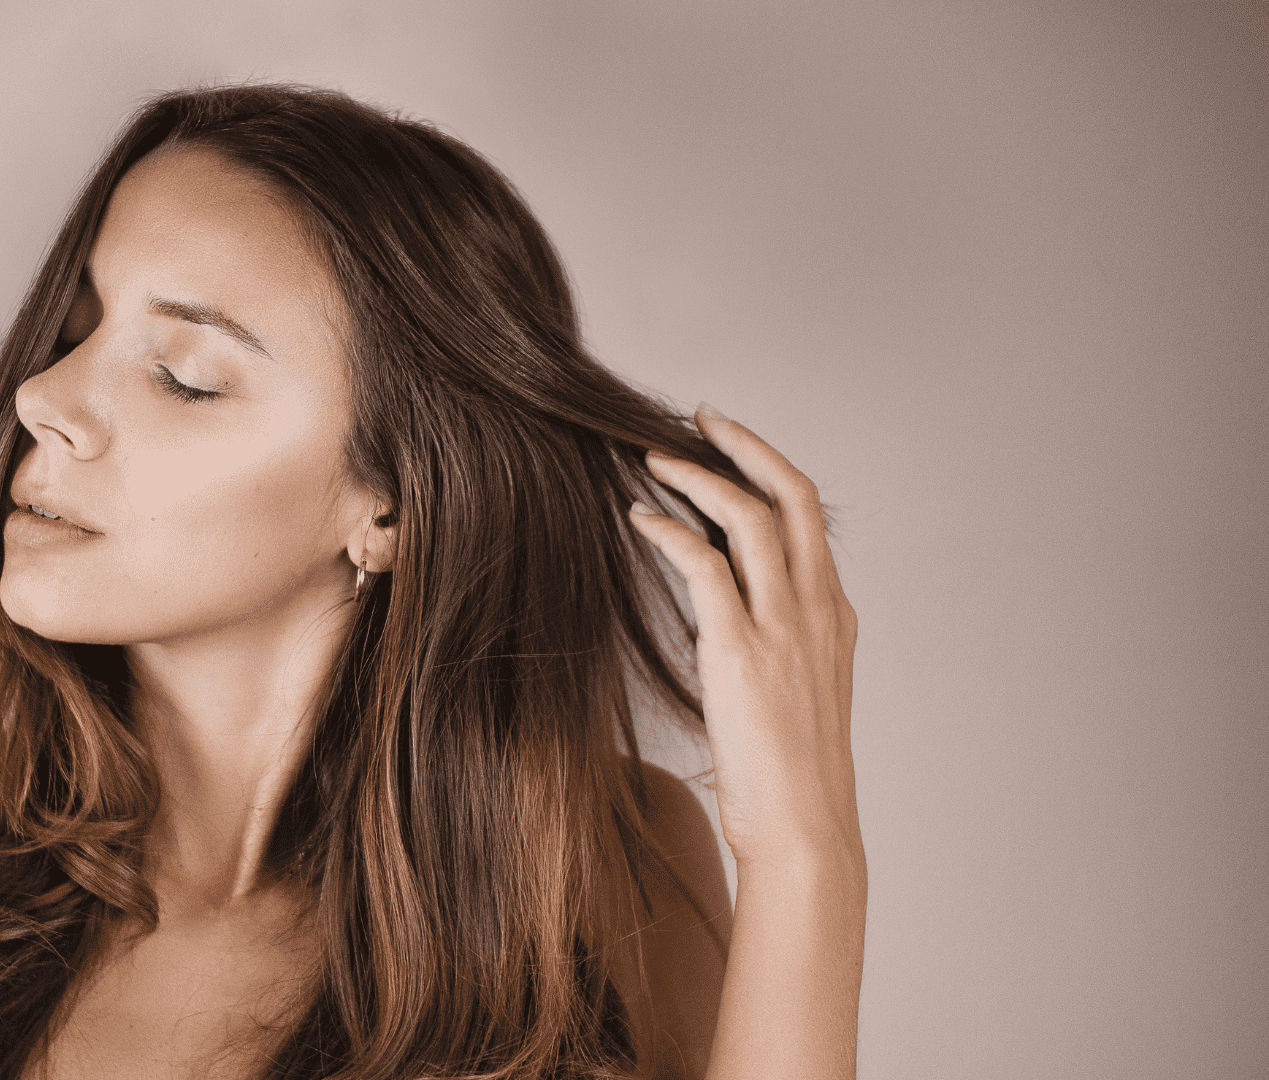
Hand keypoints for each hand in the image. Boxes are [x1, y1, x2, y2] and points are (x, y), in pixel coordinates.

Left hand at [628, 403, 860, 870]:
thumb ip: (768, 645)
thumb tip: (717, 619)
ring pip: (751, 515)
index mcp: (834, 616)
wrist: (805, 828)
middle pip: (792, 494)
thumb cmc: (791, 776)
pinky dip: (671, 530)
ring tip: (652, 458)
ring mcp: (786, 626)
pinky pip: (706, 564)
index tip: (730, 445)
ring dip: (700, 475)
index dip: (769, 471)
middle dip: (746, 444)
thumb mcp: (793, 694)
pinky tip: (640, 518)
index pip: (807, 519)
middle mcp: (818, 608)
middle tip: (700, 416)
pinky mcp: (743, 650)